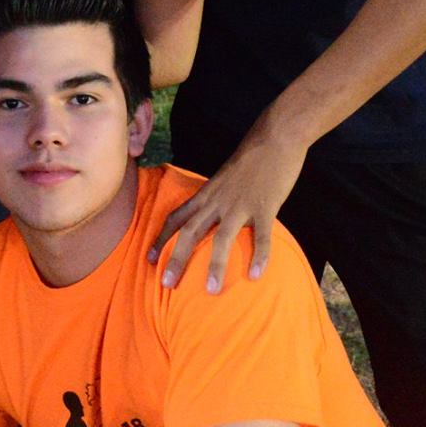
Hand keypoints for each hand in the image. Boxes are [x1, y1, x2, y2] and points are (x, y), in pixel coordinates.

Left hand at [149, 123, 308, 290]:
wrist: (275, 136)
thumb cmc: (251, 156)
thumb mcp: (225, 176)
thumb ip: (217, 196)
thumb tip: (211, 213)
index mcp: (207, 193)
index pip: (177, 217)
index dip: (162, 238)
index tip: (150, 259)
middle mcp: (218, 200)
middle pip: (191, 231)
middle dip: (177, 258)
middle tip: (166, 283)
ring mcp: (241, 204)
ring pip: (222, 238)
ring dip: (215, 265)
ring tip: (211, 290)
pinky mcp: (265, 206)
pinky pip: (261, 235)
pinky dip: (259, 256)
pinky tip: (256, 275)